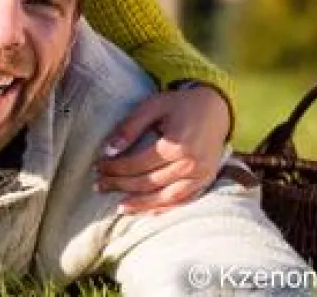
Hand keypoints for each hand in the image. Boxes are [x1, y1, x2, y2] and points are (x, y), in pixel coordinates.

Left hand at [94, 85, 231, 212]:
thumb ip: (130, 127)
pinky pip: (183, 201)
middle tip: (99, 186)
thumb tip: (109, 150)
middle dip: (121, 185)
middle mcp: (189, 165)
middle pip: (148, 182)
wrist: (218, 107)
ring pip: (165, 197)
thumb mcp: (153, 106)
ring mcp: (200, 176)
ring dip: (140, 205)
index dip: (115, 168)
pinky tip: (147, 212)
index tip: (98, 167)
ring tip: (119, 208)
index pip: (137, 164)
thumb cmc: (181, 104)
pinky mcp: (206, 181)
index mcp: (175, 146)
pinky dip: (164, 208)